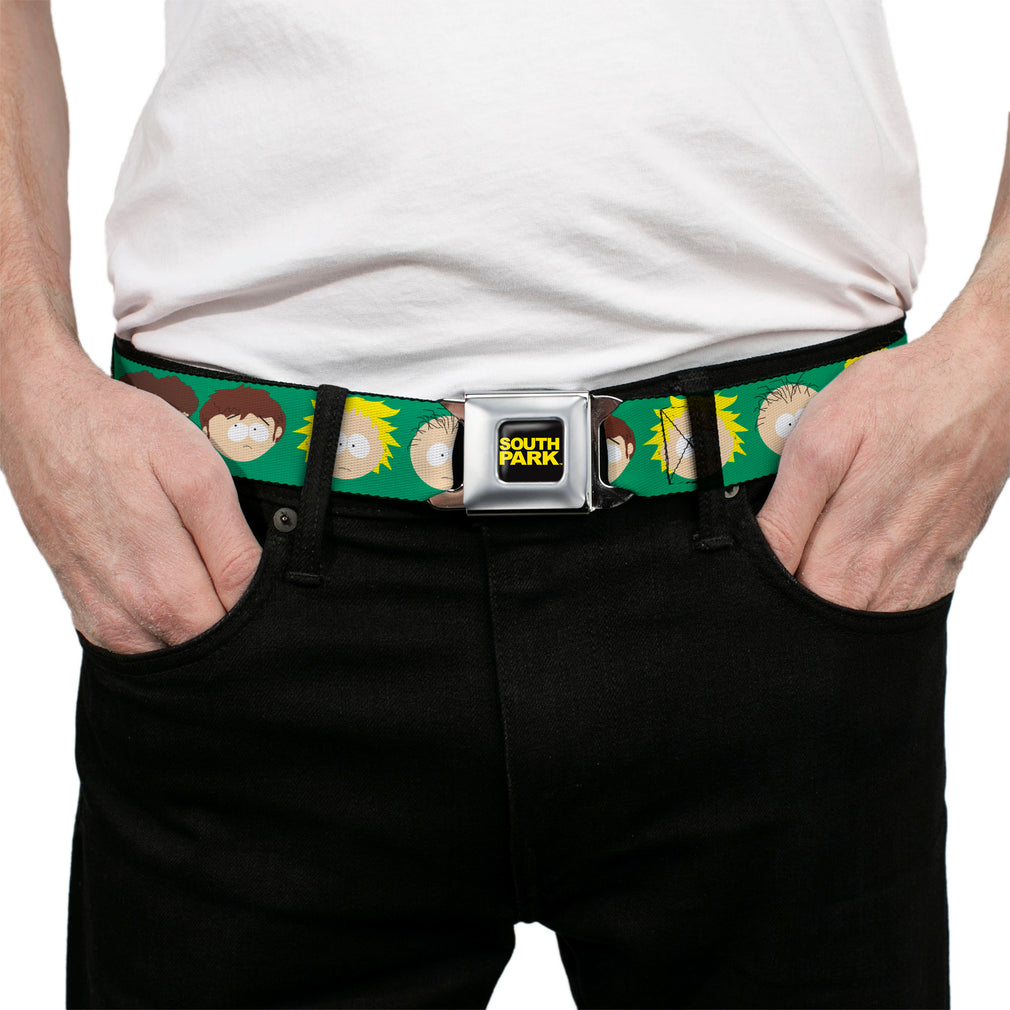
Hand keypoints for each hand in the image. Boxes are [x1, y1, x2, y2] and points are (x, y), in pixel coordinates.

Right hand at [1, 341, 261, 652]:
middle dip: (236, 618)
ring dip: (200, 619)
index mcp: (163, 589)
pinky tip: (173, 576)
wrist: (45, 417)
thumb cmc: (121, 435)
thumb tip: (260, 594)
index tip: (273, 579)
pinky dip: (166, 621)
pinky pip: (141, 641)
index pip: (237, 633)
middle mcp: (129, 615)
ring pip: (176, 649)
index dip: (264, 609)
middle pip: (207, 646)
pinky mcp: (87, 611)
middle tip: (236, 564)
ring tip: (203, 566)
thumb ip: (231, 547)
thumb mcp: (198, 476)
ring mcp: (103, 618)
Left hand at [756, 295, 1009, 611]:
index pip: (779, 610)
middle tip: (794, 531)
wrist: (984, 386)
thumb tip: (753, 559)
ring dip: (826, 581)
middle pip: (812, 616)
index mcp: (841, 566)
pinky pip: (886, 601)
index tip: (754, 554)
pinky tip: (862, 534)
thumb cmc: (900, 404)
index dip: (757, 585)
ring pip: (848, 612)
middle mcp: (880, 589)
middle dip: (789, 586)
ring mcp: (913, 584)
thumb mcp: (817, 446)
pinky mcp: (936, 573)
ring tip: (828, 529)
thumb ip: (783, 518)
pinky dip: (865, 578)